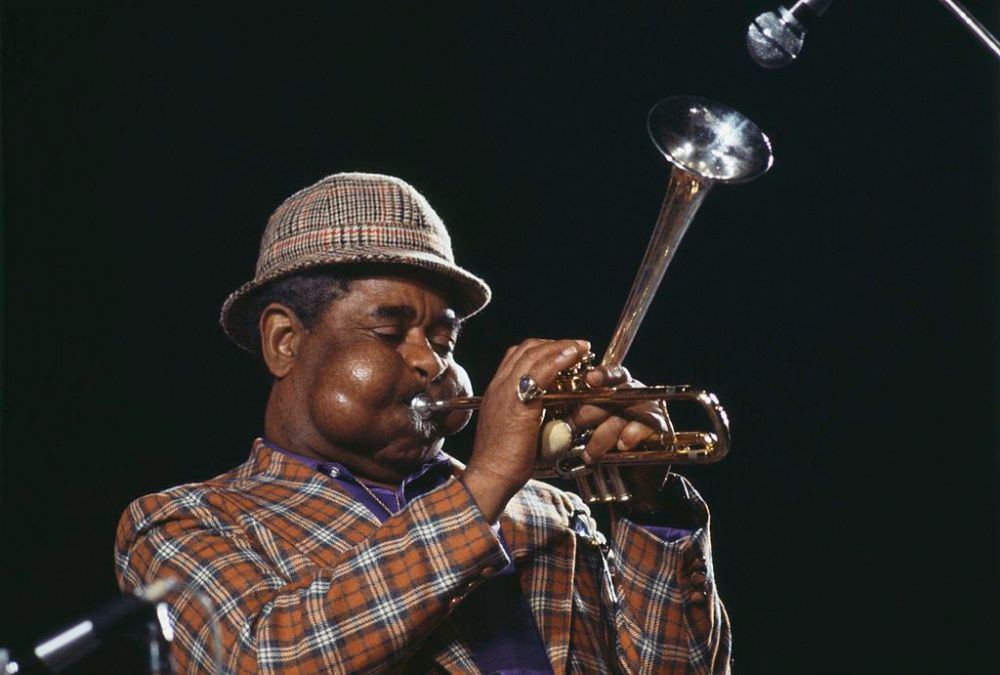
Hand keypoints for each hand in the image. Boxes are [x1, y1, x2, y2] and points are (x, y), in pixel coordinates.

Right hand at [463, 338, 590, 521]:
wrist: (490, 475)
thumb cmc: (503, 459)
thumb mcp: (513, 427)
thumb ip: (527, 412)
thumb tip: (549, 411)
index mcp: (497, 390)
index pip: (517, 355)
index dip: (543, 348)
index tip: (563, 351)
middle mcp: (499, 385)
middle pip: (526, 349)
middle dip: (555, 343)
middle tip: (577, 346)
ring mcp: (506, 391)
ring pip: (533, 354)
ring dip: (561, 346)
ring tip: (581, 347)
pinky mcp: (518, 403)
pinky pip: (540, 372)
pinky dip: (559, 359)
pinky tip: (573, 356)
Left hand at [567, 366, 669, 509]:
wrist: (629, 482)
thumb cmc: (602, 451)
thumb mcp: (583, 432)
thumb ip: (571, 418)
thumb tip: (549, 415)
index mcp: (615, 387)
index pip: (608, 374)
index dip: (600, 375)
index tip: (588, 379)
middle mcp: (634, 394)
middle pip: (615, 392)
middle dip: (590, 411)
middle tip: (573, 426)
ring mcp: (650, 410)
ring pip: (627, 412)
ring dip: (605, 433)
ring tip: (590, 452)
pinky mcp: (661, 429)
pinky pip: (646, 427)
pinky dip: (631, 435)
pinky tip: (621, 446)